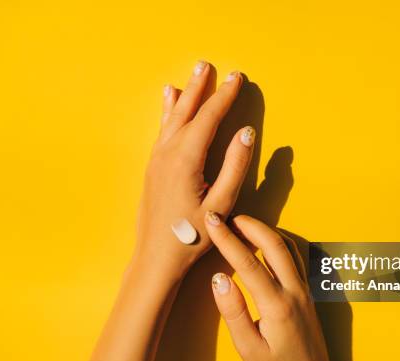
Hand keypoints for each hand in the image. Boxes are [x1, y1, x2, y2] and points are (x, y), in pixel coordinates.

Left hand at [133, 61, 255, 277]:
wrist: (156, 257)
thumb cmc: (192, 236)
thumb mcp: (221, 204)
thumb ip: (235, 166)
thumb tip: (247, 132)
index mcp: (187, 159)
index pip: (209, 117)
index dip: (224, 96)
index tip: (237, 77)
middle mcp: (168, 153)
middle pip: (187, 110)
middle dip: (200, 87)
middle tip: (208, 64)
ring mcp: (157, 158)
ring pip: (172, 117)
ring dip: (184, 94)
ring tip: (191, 75)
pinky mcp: (153, 167)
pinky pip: (162, 129)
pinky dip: (168, 111)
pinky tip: (168, 101)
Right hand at [204, 213, 352, 360]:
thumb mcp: (249, 350)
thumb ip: (234, 313)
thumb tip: (219, 280)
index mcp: (277, 306)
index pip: (248, 263)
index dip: (227, 239)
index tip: (212, 221)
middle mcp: (295, 292)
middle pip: (274, 244)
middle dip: (249, 225)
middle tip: (226, 216)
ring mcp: (304, 290)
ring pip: (288, 247)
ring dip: (265, 231)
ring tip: (242, 224)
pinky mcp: (307, 293)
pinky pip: (295, 257)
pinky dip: (278, 242)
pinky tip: (265, 242)